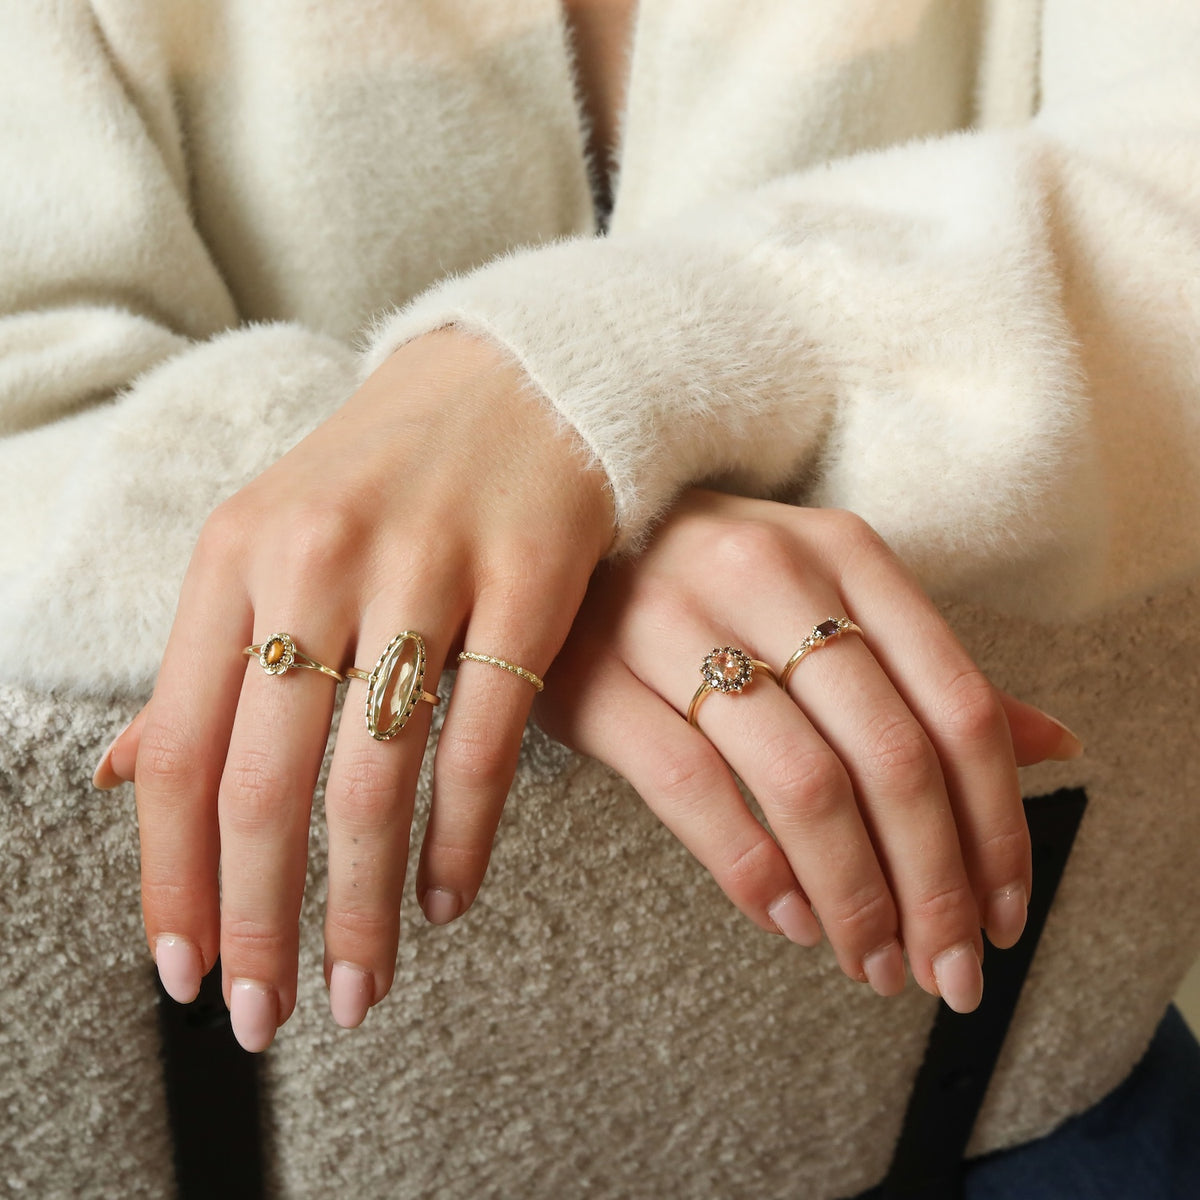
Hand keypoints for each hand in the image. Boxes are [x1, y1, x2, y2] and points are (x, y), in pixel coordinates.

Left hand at [102, 329, 613, 1048]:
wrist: (517, 376)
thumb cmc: (384, 475)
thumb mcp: (270, 543)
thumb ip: (203, 663)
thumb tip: (124, 779)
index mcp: (235, 554)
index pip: (178, 749)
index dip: (170, 878)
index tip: (184, 972)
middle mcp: (316, 560)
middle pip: (266, 784)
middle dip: (262, 922)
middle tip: (268, 1016)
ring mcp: (427, 567)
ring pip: (377, 779)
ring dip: (362, 903)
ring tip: (362, 985)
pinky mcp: (527, 577)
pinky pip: (484, 740)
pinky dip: (462, 837)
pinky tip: (447, 897)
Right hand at [535, 491, 1081, 1010]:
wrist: (564, 550)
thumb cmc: (717, 585)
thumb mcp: (828, 600)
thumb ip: (928, 671)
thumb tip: (1057, 741)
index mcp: (846, 551)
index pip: (957, 704)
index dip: (995, 827)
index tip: (1005, 917)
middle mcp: (770, 572)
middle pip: (890, 755)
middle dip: (933, 886)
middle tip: (946, 972)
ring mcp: (675, 619)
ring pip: (801, 782)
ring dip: (852, 896)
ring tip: (870, 962)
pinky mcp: (598, 676)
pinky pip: (694, 788)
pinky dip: (753, 869)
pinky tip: (787, 919)